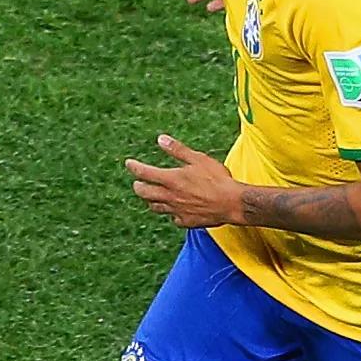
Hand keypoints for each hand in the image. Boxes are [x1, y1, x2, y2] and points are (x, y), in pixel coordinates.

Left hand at [126, 134, 244, 227]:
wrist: (232, 203)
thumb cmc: (217, 179)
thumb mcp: (198, 159)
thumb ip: (178, 150)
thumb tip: (161, 139)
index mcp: (171, 179)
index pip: (144, 173)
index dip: (134, 167)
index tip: (129, 163)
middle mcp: (170, 196)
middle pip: (144, 193)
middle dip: (138, 187)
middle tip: (137, 183)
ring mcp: (177, 211)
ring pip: (156, 207)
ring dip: (151, 201)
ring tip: (152, 197)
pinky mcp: (186, 221)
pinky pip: (173, 218)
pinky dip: (171, 213)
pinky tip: (175, 210)